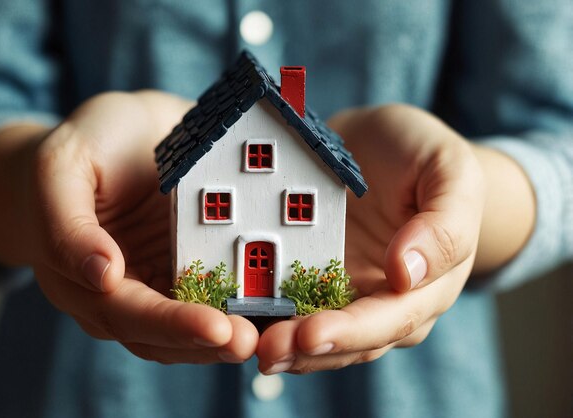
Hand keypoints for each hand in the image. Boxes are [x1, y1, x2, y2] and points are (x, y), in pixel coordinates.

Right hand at [0, 91, 257, 363]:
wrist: (112, 137)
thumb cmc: (79, 153)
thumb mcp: (60, 173)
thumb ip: (69, 226)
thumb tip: (101, 275)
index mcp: (84, 280)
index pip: (128, 313)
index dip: (172, 324)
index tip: (216, 327)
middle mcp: (126, 293)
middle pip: (166, 336)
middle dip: (210, 342)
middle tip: (253, 340)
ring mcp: (163, 280)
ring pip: (196, 326)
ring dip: (233, 335)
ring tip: (274, 332)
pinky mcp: (195, 265)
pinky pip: (221, 292)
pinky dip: (247, 304)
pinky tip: (278, 304)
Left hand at [256, 104, 484, 373]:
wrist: (384, 145)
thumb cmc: (424, 156)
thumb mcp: (448, 172)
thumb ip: (443, 225)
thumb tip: (406, 274)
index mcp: (425, 284)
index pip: (390, 319)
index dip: (351, 332)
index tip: (310, 334)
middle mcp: (383, 300)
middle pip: (347, 342)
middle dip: (306, 350)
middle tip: (266, 350)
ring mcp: (343, 291)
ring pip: (313, 335)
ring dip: (281, 345)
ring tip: (243, 344)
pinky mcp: (309, 277)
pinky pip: (286, 305)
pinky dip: (263, 316)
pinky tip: (235, 317)